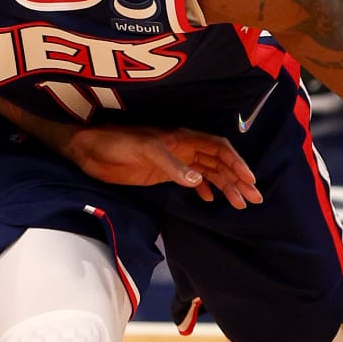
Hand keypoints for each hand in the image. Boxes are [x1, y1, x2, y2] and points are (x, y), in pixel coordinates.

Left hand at [64, 126, 262, 208]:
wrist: (88, 149)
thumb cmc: (114, 143)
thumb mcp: (143, 150)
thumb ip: (171, 165)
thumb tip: (199, 181)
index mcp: (181, 137)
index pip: (217, 148)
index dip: (235, 162)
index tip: (249, 180)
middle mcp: (182, 147)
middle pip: (218, 162)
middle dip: (237, 179)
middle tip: (253, 199)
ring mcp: (173, 161)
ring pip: (207, 173)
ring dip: (225, 186)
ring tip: (240, 204)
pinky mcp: (161, 173)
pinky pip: (190, 180)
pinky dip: (204, 188)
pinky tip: (211, 200)